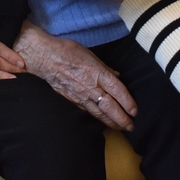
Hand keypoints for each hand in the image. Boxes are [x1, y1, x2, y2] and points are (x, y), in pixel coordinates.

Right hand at [13, 22, 137, 130]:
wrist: (44, 57)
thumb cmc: (67, 50)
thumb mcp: (90, 54)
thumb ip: (105, 68)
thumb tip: (117, 77)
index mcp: (97, 73)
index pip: (117, 91)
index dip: (128, 103)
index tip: (135, 111)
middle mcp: (90, 87)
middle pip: (110, 107)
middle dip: (122, 119)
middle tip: (131, 126)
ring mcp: (80, 95)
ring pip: (99, 113)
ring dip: (111, 122)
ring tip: (120, 128)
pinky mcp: (71, 100)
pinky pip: (87, 111)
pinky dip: (96, 118)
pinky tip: (102, 121)